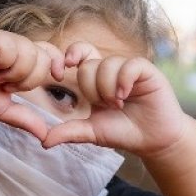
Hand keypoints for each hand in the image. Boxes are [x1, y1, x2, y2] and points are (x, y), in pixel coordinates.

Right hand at [0, 27, 64, 139]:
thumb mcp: (2, 109)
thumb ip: (25, 118)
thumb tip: (45, 136)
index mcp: (17, 58)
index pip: (48, 53)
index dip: (57, 63)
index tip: (59, 77)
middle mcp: (10, 45)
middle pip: (43, 54)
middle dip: (30, 78)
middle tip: (7, 85)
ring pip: (28, 51)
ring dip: (15, 72)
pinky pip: (10, 46)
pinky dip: (3, 63)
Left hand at [43, 42, 186, 158]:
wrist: (152, 141)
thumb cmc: (123, 133)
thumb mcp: (91, 132)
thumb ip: (69, 132)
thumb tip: (43, 141)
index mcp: (96, 79)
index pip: (78, 54)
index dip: (69, 56)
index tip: (59, 72)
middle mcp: (111, 70)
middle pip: (88, 65)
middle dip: (92, 89)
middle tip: (106, 105)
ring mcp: (128, 69)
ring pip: (107, 64)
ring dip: (108, 89)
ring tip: (119, 104)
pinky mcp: (146, 71)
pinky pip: (129, 65)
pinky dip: (123, 81)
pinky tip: (125, 95)